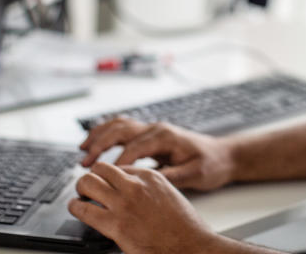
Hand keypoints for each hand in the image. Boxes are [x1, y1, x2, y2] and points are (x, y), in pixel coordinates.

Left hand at [70, 162, 223, 253]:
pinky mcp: (114, 224)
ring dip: (81, 188)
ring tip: (81, 196)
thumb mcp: (169, 195)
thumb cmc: (184, 226)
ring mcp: (123, 203)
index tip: (106, 184)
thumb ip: (149, 189)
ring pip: (88, 182)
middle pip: (100, 169)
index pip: (119, 167)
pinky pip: (84, 209)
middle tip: (89, 187)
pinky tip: (76, 209)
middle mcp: (135, 185)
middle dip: (92, 176)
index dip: (109, 177)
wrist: (190, 245)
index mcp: (150, 176)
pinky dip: (75, 207)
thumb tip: (133, 192)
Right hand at [80, 119, 235, 190]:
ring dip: (99, 135)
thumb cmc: (211, 164)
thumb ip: (170, 177)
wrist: (223, 155)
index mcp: (166, 136)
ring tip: (82, 149)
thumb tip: (147, 181)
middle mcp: (157, 129)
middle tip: (84, 163)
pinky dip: (107, 134)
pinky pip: (124, 129)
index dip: (118, 162)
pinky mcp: (151, 135)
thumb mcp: (194, 175)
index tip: (106, 177)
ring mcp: (153, 129)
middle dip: (100, 145)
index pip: (134, 147)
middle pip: (121, 130)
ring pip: (120, 125)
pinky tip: (95, 143)